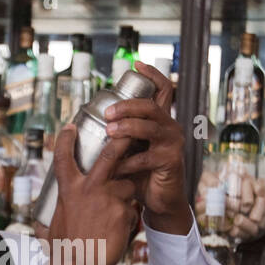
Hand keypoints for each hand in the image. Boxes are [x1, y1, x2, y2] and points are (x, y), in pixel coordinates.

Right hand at [34, 125, 139, 264]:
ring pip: (127, 184)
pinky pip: (132, 209)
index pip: (64, 157)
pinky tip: (119, 231)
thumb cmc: (62, 250)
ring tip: (117, 210)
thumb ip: (49, 221)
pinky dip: (128, 218)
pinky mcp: (124, 213)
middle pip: (111, 154)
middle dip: (123, 139)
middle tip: (130, 132)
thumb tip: (38, 229)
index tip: (71, 126)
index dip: (66, 139)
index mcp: (69, 190)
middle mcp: (89, 189)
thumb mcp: (50, 228)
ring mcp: (109, 199)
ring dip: (127, 193)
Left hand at [103, 61, 191, 234]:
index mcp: (160, 119)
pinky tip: (116, 168)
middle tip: (108, 113)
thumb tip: (91, 120)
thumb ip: (121, 132)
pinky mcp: (171, 161)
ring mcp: (172, 143)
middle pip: (150, 106)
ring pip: (149, 127)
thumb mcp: (131, 147)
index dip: (152, 75)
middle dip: (127, 106)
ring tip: (110, 132)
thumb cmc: (143, 171)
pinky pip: (146, 158)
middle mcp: (170, 126)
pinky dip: (127, 163)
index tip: (136, 64)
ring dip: (127, 128)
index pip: (163, 89)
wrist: (160, 199)